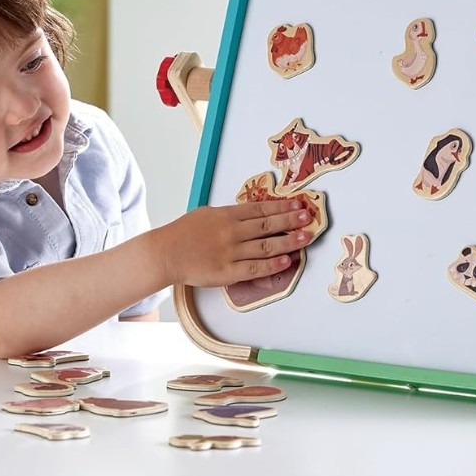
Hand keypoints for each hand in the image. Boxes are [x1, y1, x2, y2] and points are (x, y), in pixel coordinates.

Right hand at [155, 199, 312, 287]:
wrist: (165, 253)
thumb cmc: (184, 233)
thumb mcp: (207, 214)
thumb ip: (230, 214)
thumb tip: (253, 212)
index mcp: (226, 215)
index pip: (260, 208)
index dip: (281, 206)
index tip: (298, 204)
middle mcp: (231, 231)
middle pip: (267, 224)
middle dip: (291, 220)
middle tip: (309, 218)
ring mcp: (230, 252)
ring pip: (265, 246)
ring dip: (288, 241)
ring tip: (305, 238)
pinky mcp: (227, 272)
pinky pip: (255, 268)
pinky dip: (272, 264)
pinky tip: (286, 260)